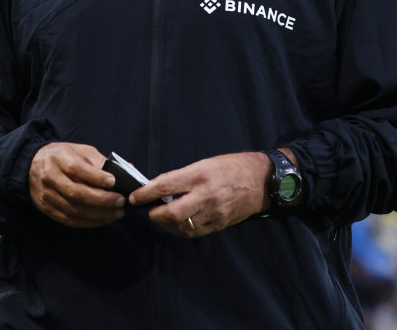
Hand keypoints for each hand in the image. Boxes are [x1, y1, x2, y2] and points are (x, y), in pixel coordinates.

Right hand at [29, 142, 125, 227]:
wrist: (33, 165)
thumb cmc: (64, 157)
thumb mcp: (81, 151)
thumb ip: (100, 162)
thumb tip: (127, 170)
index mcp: (59, 158)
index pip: (76, 169)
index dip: (96, 177)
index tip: (113, 182)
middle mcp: (50, 177)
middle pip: (76, 193)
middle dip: (101, 200)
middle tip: (121, 201)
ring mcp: (47, 196)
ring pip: (74, 210)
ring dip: (99, 214)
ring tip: (117, 212)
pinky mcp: (48, 210)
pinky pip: (70, 220)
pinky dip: (89, 222)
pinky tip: (104, 219)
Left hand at [128, 152, 271, 237]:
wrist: (261, 180)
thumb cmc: (232, 166)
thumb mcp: (206, 163)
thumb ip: (183, 177)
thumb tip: (159, 188)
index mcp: (200, 174)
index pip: (166, 185)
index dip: (146, 193)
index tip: (134, 197)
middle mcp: (206, 195)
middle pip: (171, 213)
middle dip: (154, 214)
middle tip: (148, 210)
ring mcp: (213, 212)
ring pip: (181, 226)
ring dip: (165, 224)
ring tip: (160, 217)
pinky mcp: (219, 224)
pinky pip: (194, 232)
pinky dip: (181, 230)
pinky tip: (176, 224)